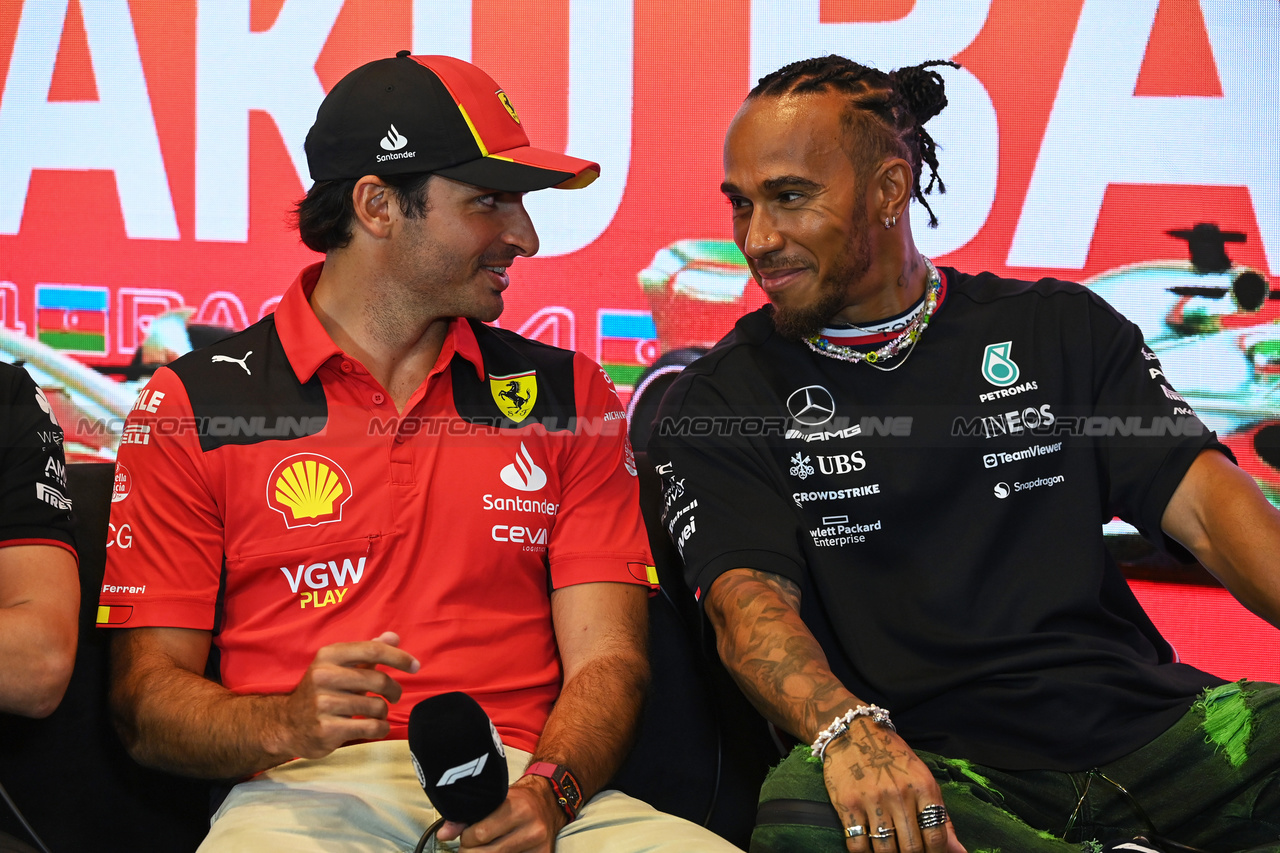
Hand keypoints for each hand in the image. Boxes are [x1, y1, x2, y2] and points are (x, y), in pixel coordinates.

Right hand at [274, 631, 419, 759]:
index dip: (399, 657)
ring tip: (376, 713)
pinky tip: (376, 727)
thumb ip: (368, 652)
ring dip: (383, 712)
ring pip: (376, 706)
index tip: (415, 666)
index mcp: (328, 656)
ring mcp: (323, 703)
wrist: (287, 724)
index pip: (373, 650)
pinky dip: (380, 728)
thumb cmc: (321, 692)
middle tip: (394, 696)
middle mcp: (323, 676)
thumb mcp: (339, 667)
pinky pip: (370, 727)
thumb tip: (393, 637)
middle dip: (394, 690)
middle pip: (378, 680)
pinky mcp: (326, 729)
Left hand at [436, 775, 567, 851]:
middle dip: (471, 852)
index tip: (466, 836)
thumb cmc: (517, 800)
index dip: (467, 839)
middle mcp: (532, 829)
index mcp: (518, 809)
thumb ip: (467, 816)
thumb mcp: (494, 799)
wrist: (548, 802)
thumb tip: (443, 835)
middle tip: (470, 848)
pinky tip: (496, 851)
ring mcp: (538, 846)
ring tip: (483, 849)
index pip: (480, 834)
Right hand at [821, 720, 965, 852]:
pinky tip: (869, 847)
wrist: (853, 732)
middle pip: (911, 847)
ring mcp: (872, 800)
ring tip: (890, 849)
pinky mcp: (847, 804)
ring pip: (885, 850)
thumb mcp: (923, 780)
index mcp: (923, 787)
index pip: (936, 836)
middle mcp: (899, 794)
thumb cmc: (892, 758)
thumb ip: (941, 817)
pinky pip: (857, 845)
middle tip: (908, 851)